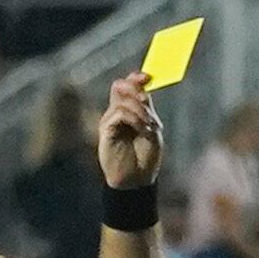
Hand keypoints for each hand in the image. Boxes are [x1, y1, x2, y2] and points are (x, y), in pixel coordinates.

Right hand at [98, 72, 164, 188]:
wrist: (137, 180)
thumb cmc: (146, 158)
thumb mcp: (152, 129)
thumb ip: (146, 109)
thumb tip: (143, 88)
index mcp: (130, 111)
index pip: (128, 86)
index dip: (135, 78)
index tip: (147, 77)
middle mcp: (118, 113)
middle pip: (121, 86)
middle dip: (135, 88)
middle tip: (146, 102)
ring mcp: (110, 121)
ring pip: (123, 100)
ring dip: (140, 110)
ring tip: (149, 127)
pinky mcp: (106, 130)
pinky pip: (119, 113)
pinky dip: (134, 118)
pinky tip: (142, 129)